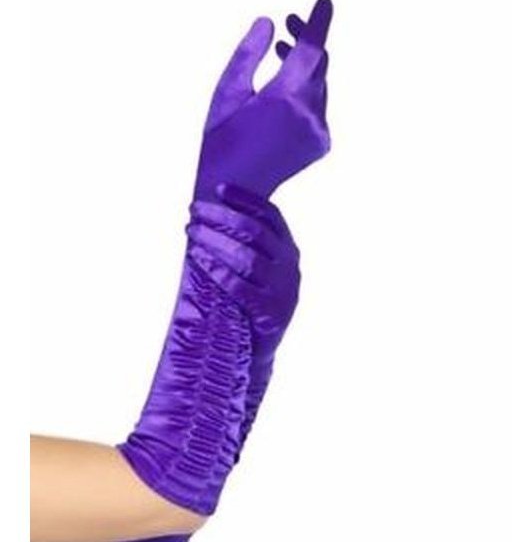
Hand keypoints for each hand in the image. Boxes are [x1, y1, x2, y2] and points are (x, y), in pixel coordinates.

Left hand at [187, 183, 300, 356]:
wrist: (258, 351)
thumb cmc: (253, 304)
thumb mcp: (261, 272)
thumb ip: (249, 247)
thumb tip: (213, 215)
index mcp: (290, 252)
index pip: (270, 217)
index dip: (246, 200)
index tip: (219, 189)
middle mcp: (290, 268)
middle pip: (254, 232)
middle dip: (222, 217)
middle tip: (194, 211)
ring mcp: (282, 291)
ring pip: (246, 257)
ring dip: (214, 240)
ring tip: (191, 231)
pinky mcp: (269, 313)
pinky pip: (238, 286)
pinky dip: (216, 269)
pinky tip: (197, 258)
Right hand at [195, 0, 332, 200]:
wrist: (234, 191)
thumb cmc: (222, 142)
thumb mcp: (226, 93)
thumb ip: (249, 54)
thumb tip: (269, 23)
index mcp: (284, 99)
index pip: (311, 49)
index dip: (318, 22)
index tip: (324, 2)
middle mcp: (309, 114)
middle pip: (318, 65)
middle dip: (306, 41)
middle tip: (288, 23)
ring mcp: (318, 132)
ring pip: (320, 86)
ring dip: (305, 67)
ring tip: (283, 52)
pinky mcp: (321, 144)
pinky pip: (319, 107)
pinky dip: (307, 93)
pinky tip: (286, 91)